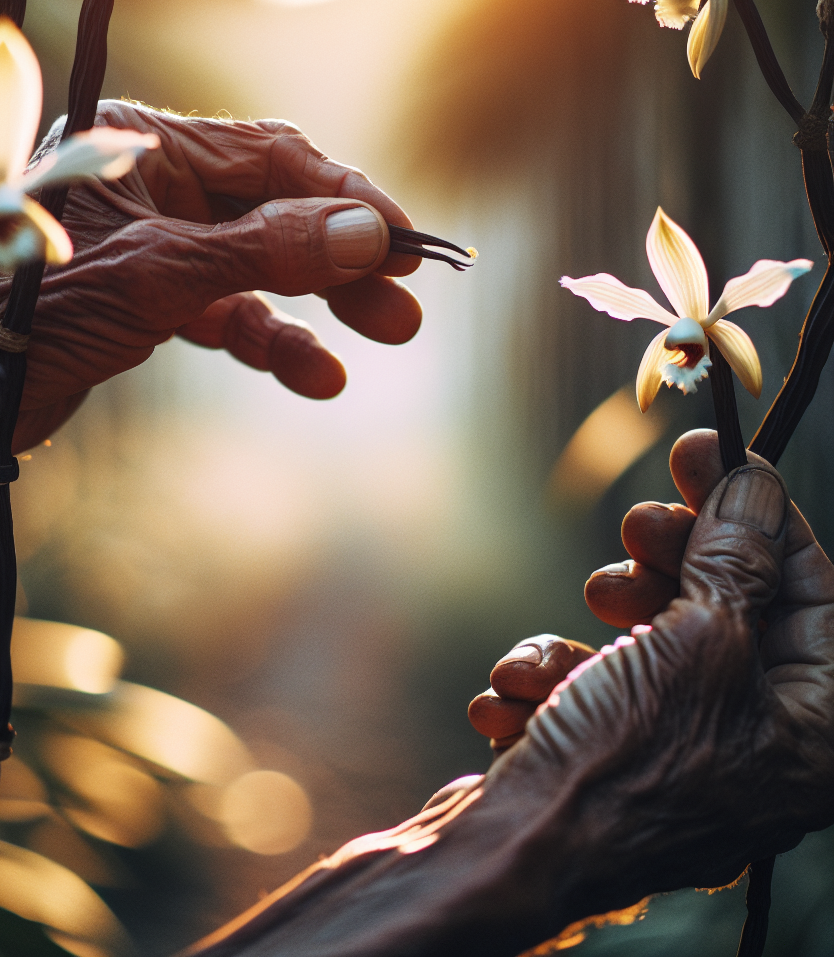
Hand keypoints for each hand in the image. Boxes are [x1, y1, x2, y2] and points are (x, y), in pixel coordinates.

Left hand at [0, 102, 420, 506]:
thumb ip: (263, 252)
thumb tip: (365, 235)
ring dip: (320, 306)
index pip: (274, 156)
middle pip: (277, 212)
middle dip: (343, 257)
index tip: (406, 240)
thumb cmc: (27, 311)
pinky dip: (274, 342)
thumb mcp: (158, 274)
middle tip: (406, 298)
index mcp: (147, 146)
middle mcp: (158, 189)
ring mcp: (158, 247)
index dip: (346, 197)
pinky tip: (318, 374)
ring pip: (261, 269)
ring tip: (386, 334)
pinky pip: (231, 315)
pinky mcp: (154, 304)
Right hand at [186, 431, 833, 956]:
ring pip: (654, 638)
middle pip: (729, 604)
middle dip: (668, 564)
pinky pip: (598, 683)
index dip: (754, 510)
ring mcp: (682, 745)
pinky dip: (553, 679)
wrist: (506, 858)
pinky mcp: (614, 748)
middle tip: (636, 525)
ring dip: (592, 633)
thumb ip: (733, 557)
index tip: (704, 451)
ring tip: (557, 656)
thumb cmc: (620, 765)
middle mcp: (760, 737)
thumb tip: (752, 482)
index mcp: (820, 724)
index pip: (808, 585)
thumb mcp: (694, 643)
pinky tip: (515, 701)